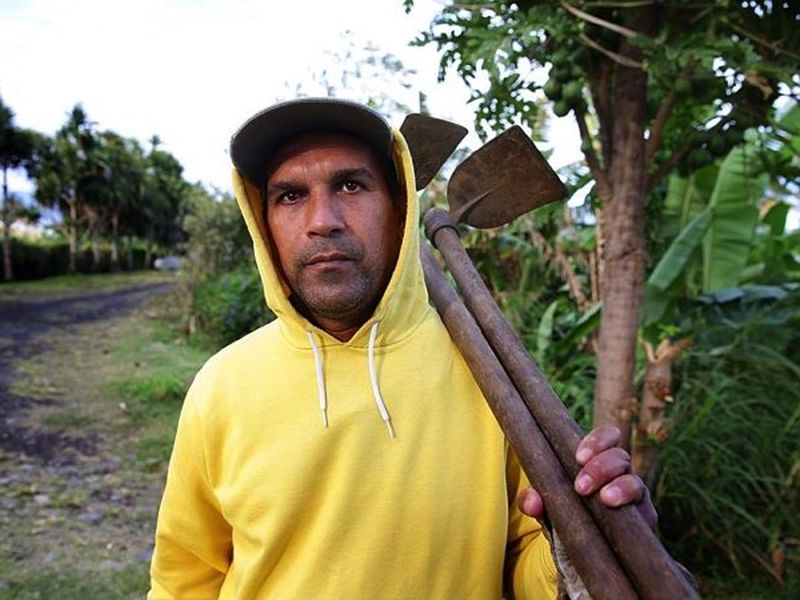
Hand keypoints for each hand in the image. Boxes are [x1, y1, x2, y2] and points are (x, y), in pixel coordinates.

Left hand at [517, 425, 657, 528]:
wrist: (578, 549)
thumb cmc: (564, 514)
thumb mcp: (545, 505)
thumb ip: (533, 500)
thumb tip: (532, 501)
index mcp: (599, 460)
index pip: (609, 437)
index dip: (598, 440)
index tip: (579, 456)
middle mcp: (621, 474)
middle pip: (621, 457)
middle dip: (601, 468)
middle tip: (581, 486)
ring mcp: (635, 497)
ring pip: (636, 483)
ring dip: (621, 488)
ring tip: (604, 499)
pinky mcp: (644, 522)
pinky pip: (647, 514)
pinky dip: (634, 514)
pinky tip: (620, 521)